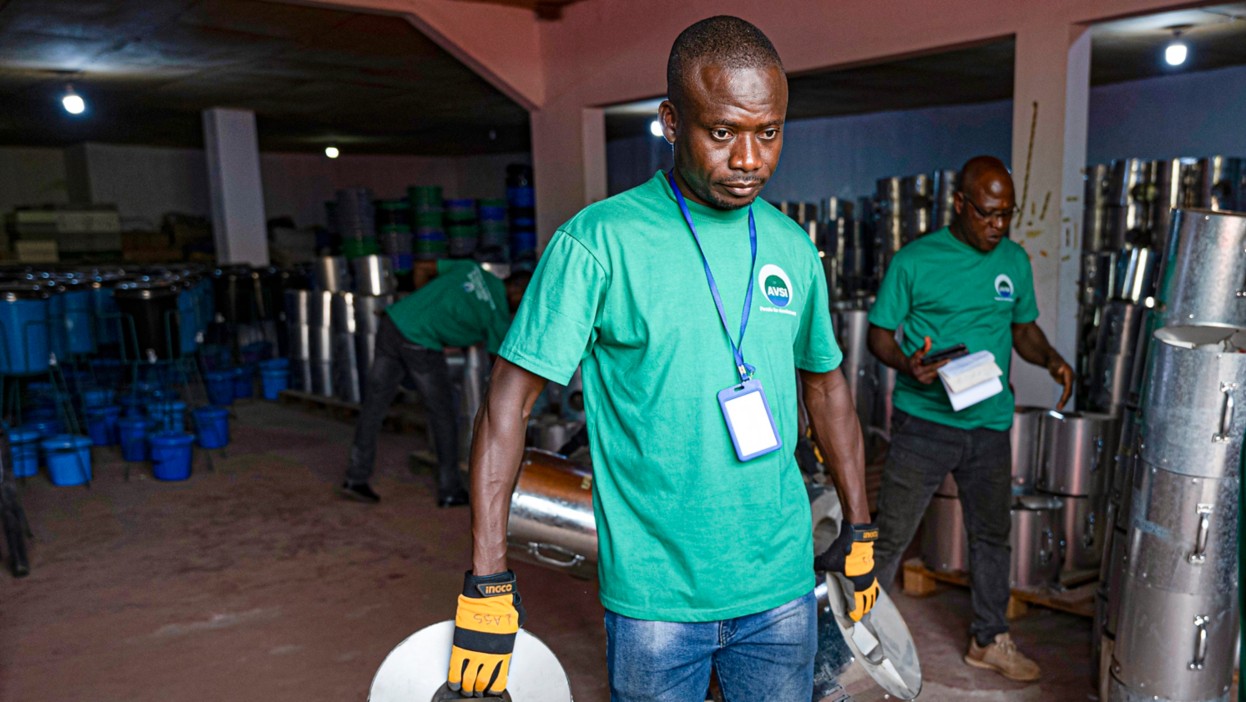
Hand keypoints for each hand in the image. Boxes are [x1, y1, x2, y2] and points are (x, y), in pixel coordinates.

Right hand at [448, 570, 525, 696]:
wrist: (488, 594)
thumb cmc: (504, 604)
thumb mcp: (514, 624)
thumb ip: (510, 636)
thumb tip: (511, 637)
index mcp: (504, 652)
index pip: (499, 679)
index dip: (494, 689)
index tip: (491, 692)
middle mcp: (490, 655)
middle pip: (482, 682)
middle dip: (478, 691)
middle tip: (476, 694)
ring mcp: (474, 652)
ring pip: (468, 679)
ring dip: (466, 688)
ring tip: (465, 691)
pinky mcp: (461, 646)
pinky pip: (456, 669)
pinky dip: (454, 679)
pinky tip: (454, 684)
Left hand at [814, 523, 880, 621]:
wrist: (856, 538)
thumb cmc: (842, 551)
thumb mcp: (827, 560)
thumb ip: (818, 566)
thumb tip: (811, 570)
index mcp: (854, 587)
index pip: (856, 608)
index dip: (852, 616)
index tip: (848, 620)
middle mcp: (864, 585)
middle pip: (866, 605)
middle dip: (861, 612)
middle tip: (855, 617)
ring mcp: (869, 579)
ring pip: (871, 597)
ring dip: (867, 604)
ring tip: (863, 609)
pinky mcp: (872, 572)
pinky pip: (874, 588)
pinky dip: (872, 594)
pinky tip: (868, 594)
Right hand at [906, 336, 947, 384]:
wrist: (907, 369)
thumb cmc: (913, 360)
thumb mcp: (918, 352)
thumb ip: (924, 346)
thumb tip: (927, 338)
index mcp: (918, 370)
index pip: (932, 367)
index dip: (941, 363)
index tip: (948, 359)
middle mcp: (921, 378)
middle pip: (936, 372)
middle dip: (943, 366)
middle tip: (951, 360)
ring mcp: (924, 381)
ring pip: (937, 375)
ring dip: (942, 370)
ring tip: (949, 364)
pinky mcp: (927, 383)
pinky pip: (936, 377)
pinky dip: (939, 372)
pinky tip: (944, 368)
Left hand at [1047, 357, 1073, 409]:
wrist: (1053, 360)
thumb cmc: (1053, 361)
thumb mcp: (1053, 363)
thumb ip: (1057, 367)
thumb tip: (1060, 370)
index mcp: (1069, 375)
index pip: (1068, 387)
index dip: (1065, 395)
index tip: (1062, 401)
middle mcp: (1071, 379)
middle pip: (1069, 391)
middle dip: (1064, 400)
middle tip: (1059, 408)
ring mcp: (1069, 381)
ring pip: (1068, 393)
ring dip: (1064, 401)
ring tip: (1058, 408)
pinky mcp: (1066, 383)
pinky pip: (1065, 392)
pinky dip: (1063, 398)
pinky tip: (1059, 405)